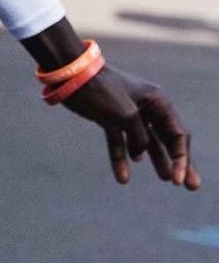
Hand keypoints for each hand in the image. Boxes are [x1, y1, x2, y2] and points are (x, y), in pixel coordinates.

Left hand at [61, 64, 199, 189]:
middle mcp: (146, 107)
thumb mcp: (126, 115)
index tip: (178, 180)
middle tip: (190, 185)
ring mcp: (128, 113)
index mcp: (156, 101)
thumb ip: (140, 136)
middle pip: (166, 138)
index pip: (177, 133)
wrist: (71, 76)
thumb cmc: (102, 90)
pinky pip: (120, 142)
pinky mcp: (110, 118)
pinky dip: (121, 158)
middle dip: (177, 161)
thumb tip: (141, 153)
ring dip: (155, 159)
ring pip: (145, 141)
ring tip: (164, 179)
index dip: (181, 158)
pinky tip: (122, 177)